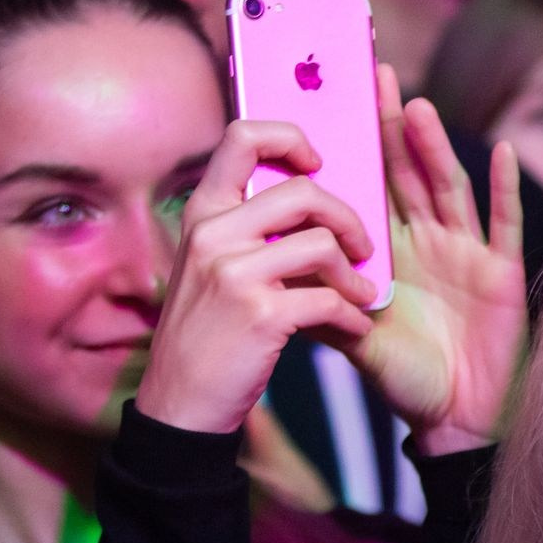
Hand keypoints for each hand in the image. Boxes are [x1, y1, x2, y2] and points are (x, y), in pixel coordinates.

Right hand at [134, 120, 377, 434]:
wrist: (180, 405)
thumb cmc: (207, 333)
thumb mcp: (208, 266)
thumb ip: (244, 228)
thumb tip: (307, 193)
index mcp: (202, 214)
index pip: (242, 137)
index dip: (289, 136)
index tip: (317, 161)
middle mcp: (213, 234)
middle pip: (303, 191)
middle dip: (347, 219)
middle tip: (362, 246)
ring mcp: (233, 274)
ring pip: (322, 244)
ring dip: (354, 274)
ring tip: (362, 295)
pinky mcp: (260, 315)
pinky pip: (329, 300)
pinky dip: (353, 316)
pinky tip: (356, 327)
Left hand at [343, 63, 528, 455]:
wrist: (456, 419)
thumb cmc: (407, 381)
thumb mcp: (355, 340)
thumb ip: (322, 305)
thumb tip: (273, 275)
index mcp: (392, 252)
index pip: (373, 187)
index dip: (360, 145)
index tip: (338, 103)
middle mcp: (429, 243)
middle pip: (409, 173)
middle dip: (392, 126)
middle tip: (374, 76)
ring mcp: (467, 253)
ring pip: (449, 189)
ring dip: (434, 147)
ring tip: (415, 106)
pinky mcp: (502, 272)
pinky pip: (503, 224)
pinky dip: (504, 190)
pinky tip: (499, 153)